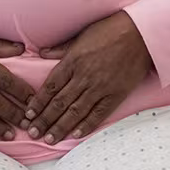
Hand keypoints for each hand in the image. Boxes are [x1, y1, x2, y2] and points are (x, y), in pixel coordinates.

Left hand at [26, 11, 153, 143]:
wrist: (140, 33)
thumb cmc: (110, 30)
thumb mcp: (81, 35)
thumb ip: (61, 48)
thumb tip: (41, 53)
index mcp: (73, 61)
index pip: (50, 87)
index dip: (38, 103)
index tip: (28, 115)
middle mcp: (83, 76)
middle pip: (59, 102)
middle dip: (44, 119)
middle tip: (33, 133)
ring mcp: (100, 87)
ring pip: (75, 111)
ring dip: (60, 126)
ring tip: (49, 139)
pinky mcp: (116, 94)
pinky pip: (98, 113)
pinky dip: (86, 125)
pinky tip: (75, 135)